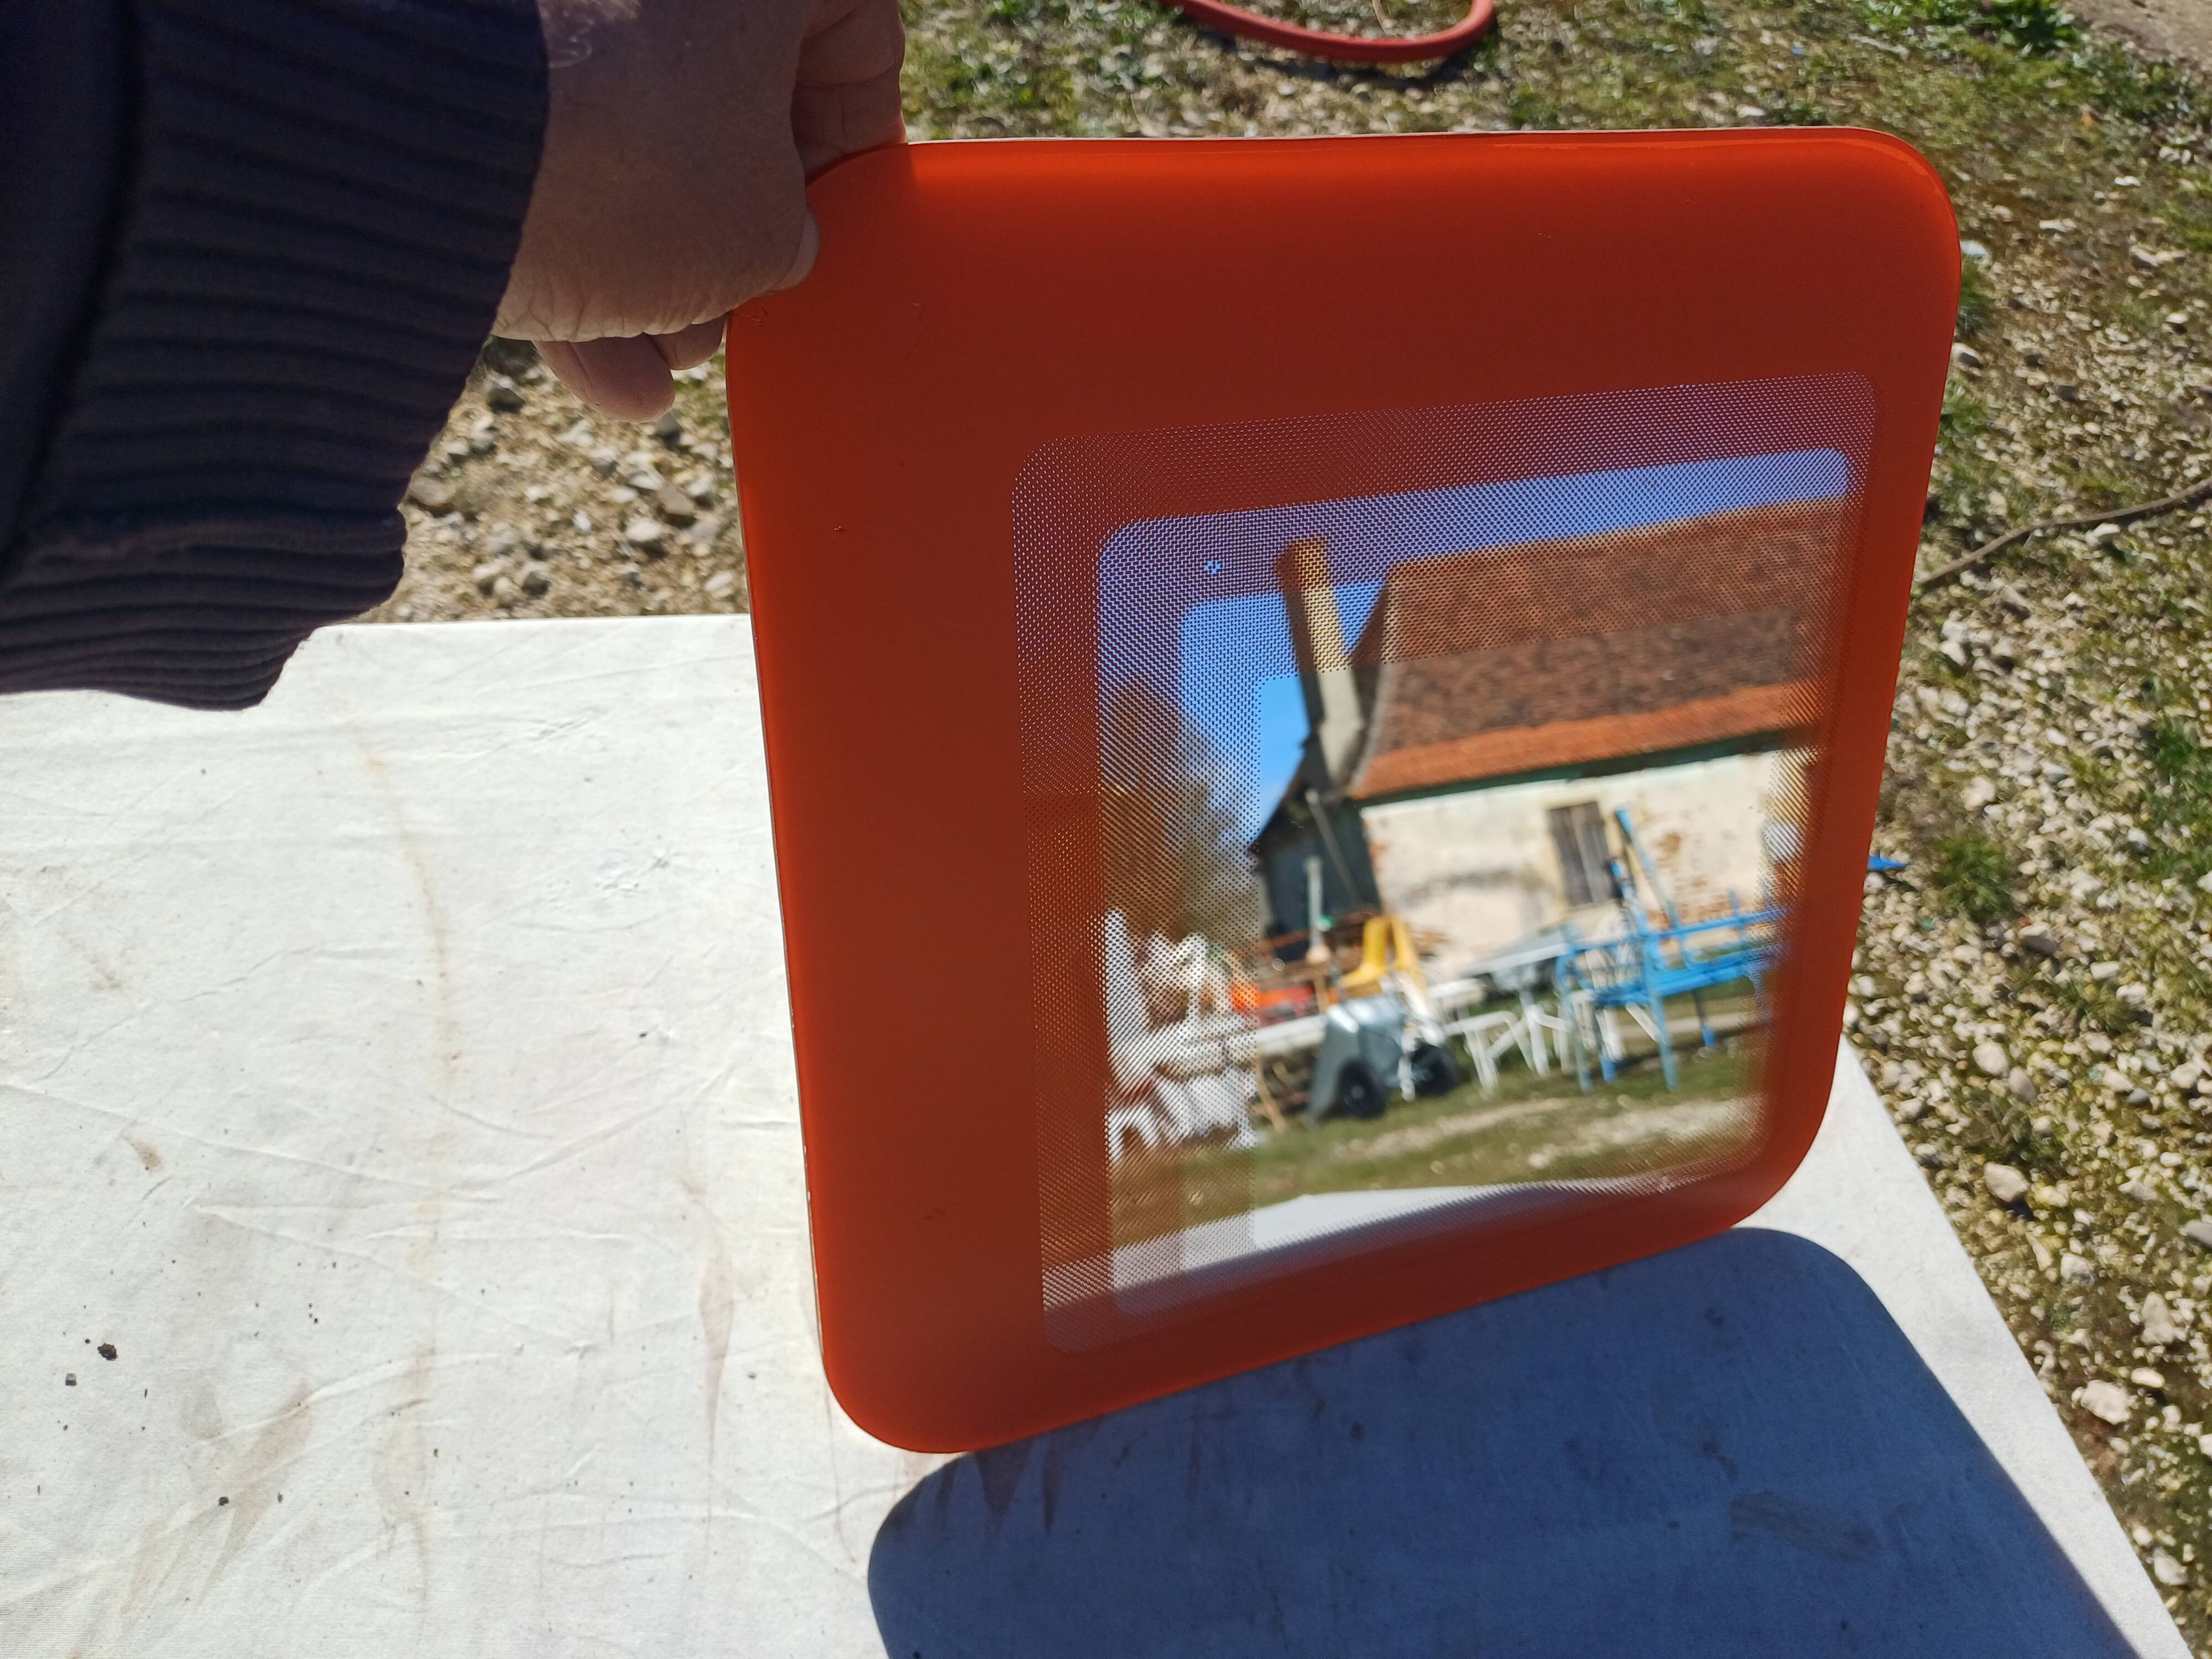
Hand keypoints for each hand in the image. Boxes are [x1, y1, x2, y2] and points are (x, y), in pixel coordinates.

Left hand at [496, 0, 904, 419]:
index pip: (857, 34)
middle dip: (726, 224)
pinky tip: (585, 355)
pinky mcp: (466, 44)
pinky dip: (561, 236)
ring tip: (648, 354)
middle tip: (725, 307)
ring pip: (626, 125)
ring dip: (643, 257)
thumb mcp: (765, 235)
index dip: (853, 145)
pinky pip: (537, 138)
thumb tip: (766, 239)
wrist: (412, 138)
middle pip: (725, 90)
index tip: (831, 222)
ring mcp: (555, 3)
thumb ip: (792, 235)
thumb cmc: (632, 163)